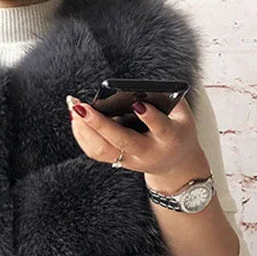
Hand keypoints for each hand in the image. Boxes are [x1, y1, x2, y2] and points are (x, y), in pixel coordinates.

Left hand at [65, 94, 210, 191]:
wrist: (173, 165)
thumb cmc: (177, 131)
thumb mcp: (182, 114)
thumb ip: (167, 99)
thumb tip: (137, 89)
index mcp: (169, 138)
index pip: (160, 128)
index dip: (150, 117)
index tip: (137, 103)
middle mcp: (146, 152)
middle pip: (121, 140)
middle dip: (99, 123)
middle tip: (82, 107)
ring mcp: (129, 160)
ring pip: (102, 149)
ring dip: (84, 129)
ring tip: (74, 106)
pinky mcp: (117, 162)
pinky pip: (95, 152)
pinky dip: (83, 135)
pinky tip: (76, 119)